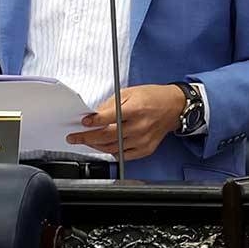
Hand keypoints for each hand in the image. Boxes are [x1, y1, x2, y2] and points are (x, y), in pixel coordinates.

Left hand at [66, 84, 185, 160]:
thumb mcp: (129, 92)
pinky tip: (103, 146)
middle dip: (87, 137)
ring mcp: (142, 140)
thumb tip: (94, 114)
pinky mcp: (145, 149)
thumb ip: (111, 104)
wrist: (174, 107)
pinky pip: (123, 155)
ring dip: (96, 146)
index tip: (82, 122)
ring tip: (86, 141)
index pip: (108, 118)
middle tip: (74, 137)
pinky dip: (110, 151)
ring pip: (112, 148)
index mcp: (135, 109)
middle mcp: (139, 126)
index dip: (92, 121)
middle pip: (107, 136)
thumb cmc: (152, 97)